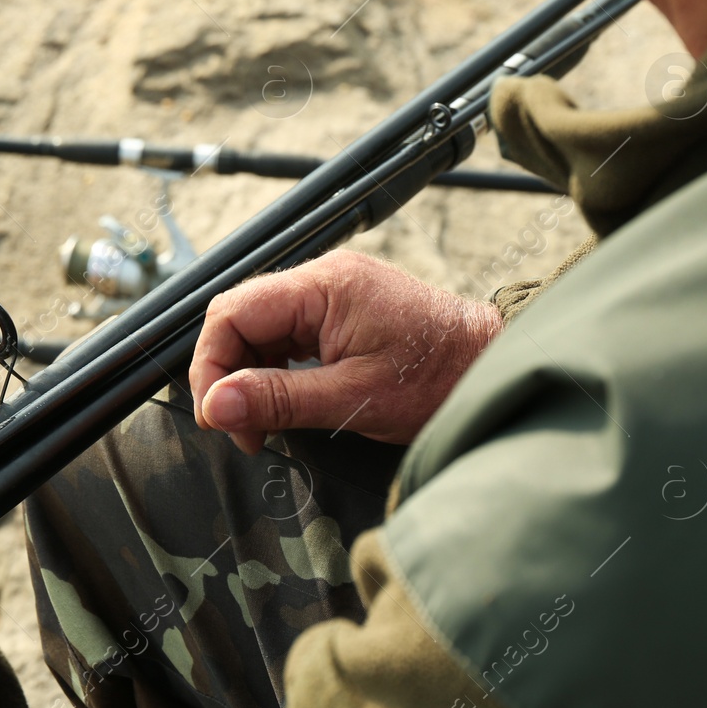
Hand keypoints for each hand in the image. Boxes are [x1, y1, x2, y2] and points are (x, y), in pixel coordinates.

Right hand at [190, 250, 501, 449]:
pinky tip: (281, 404)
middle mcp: (323, 279)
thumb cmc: (438, 378)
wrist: (495, 367)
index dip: (212, 364)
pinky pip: (286, 336)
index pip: (232, 312)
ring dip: (249, 377)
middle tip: (239, 428)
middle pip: (240, 319)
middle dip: (227, 375)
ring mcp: (332, 294)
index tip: (217, 414)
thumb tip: (216, 405)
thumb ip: (278, 399)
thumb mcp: (352, 398)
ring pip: (259, 330)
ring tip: (260, 424)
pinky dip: (274, 372)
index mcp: (324, 287)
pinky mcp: (341, 312)